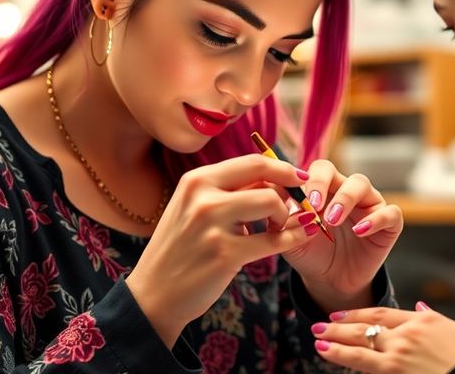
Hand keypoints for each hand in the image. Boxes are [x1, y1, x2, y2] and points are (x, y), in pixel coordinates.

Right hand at [126, 154, 316, 347]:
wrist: (154, 293)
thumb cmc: (181, 249)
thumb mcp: (194, 209)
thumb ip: (229, 192)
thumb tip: (275, 180)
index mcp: (196, 180)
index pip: (251, 162)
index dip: (283, 168)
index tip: (299, 177)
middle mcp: (202, 197)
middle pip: (265, 177)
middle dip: (290, 189)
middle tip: (298, 204)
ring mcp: (213, 226)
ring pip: (272, 203)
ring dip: (285, 215)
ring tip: (279, 228)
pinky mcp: (225, 255)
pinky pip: (274, 241)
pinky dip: (294, 237)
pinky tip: (300, 237)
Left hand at [282, 159, 403, 309]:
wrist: (331, 281)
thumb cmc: (311, 254)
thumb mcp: (291, 239)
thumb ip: (281, 219)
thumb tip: (271, 195)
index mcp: (321, 189)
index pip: (314, 170)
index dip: (304, 179)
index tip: (296, 199)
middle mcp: (344, 191)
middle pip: (335, 171)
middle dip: (321, 183)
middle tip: (313, 204)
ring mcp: (368, 204)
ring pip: (361, 184)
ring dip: (345, 199)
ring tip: (331, 219)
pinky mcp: (389, 224)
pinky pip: (390, 213)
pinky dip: (376, 219)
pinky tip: (359, 231)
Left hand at [312, 298, 454, 372]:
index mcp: (427, 321)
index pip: (385, 313)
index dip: (362, 314)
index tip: (344, 314)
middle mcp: (409, 335)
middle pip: (366, 327)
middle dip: (341, 325)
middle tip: (320, 324)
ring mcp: (400, 355)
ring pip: (359, 344)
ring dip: (335, 341)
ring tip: (317, 339)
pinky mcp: (396, 373)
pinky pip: (364, 365)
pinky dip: (344, 358)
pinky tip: (327, 354)